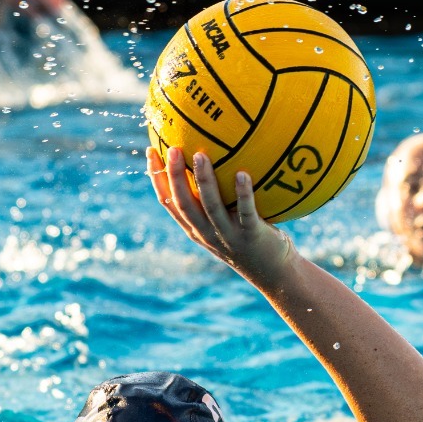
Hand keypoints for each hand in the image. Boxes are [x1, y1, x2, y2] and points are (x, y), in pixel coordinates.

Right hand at [149, 146, 295, 283]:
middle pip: (184, 203)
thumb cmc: (249, 237)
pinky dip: (243, 193)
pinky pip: (246, 212)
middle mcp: (206, 232)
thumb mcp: (225, 219)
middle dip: (175, 176)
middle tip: (172, 149)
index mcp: (194, 228)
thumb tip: (212, 154)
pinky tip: (243, 174)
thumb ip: (216, 195)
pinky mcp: (250, 236)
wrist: (272, 272)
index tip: (150, 151)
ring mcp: (227, 235)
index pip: (168, 202)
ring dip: (204, 181)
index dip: (157, 177)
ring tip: (200, 154)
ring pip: (211, 207)